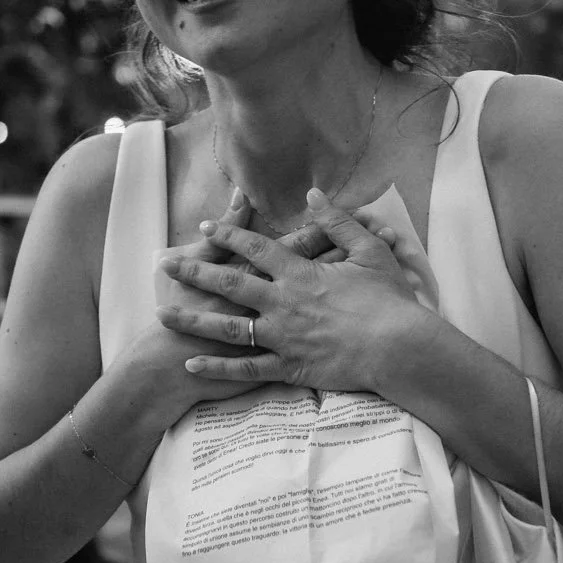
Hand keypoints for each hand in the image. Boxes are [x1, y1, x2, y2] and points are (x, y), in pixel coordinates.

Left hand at [155, 189, 441, 393]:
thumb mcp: (370, 251)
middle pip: (229, 283)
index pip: (255, 248)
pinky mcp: (289, 367)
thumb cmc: (390, 300)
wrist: (400, 348)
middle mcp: (283, 302)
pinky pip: (245, 369)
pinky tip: (191, 363)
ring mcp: (282, 337)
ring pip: (227, 327)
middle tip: (166, 265)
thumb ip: (338, 221)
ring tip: (163, 315)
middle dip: (195, 272)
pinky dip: (217, 367)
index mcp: (300, 273)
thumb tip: (314, 193)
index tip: (205, 227)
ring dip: (193, 320)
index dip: (228, 235)